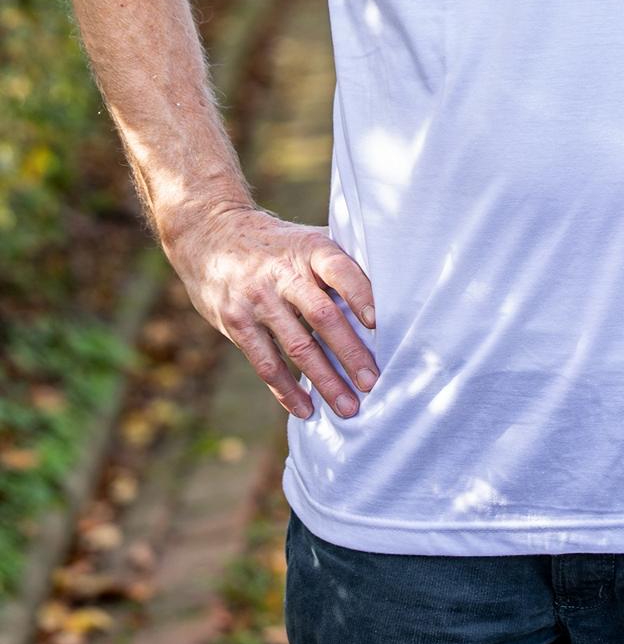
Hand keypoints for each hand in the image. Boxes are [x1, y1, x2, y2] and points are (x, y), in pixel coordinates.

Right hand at [164, 202, 377, 419]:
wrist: (211, 234)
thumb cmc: (276, 243)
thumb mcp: (306, 238)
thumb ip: (339, 260)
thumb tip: (392, 285)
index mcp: (309, 249)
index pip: (340, 270)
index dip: (361, 295)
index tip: (379, 324)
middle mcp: (283, 273)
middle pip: (322, 316)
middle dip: (350, 353)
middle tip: (373, 383)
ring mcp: (257, 299)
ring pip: (297, 346)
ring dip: (324, 381)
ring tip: (348, 407)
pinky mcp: (236, 322)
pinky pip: (265, 362)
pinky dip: (286, 390)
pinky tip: (306, 409)